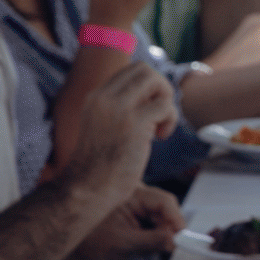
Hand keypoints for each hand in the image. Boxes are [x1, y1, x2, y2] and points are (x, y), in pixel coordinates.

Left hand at [61, 184, 183, 259]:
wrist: (72, 253)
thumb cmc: (89, 244)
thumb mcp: (123, 244)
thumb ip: (153, 241)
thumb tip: (176, 241)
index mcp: (130, 195)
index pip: (163, 201)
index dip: (176, 219)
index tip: (182, 237)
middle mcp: (136, 197)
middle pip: (165, 210)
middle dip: (168, 230)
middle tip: (169, 248)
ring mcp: (137, 208)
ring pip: (162, 220)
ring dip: (160, 236)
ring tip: (142, 249)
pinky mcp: (137, 218)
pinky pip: (155, 227)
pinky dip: (152, 239)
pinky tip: (139, 247)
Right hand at [65, 63, 177, 205]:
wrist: (88, 190)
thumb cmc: (101, 165)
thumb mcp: (105, 126)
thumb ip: (122, 107)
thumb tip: (154, 93)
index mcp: (95, 97)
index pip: (131, 71)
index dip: (149, 87)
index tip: (150, 109)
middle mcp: (103, 98)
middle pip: (145, 70)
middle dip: (161, 89)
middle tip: (159, 114)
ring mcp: (118, 108)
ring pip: (156, 81)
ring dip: (166, 102)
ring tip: (159, 126)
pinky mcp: (134, 123)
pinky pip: (165, 105)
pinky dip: (170, 120)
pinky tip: (160, 138)